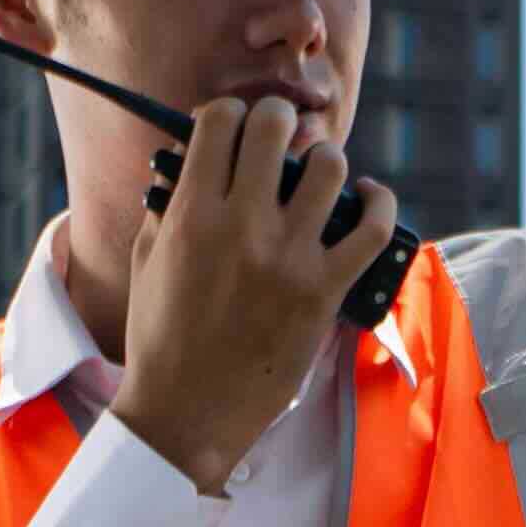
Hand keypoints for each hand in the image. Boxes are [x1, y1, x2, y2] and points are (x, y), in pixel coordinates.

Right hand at [110, 80, 388, 490]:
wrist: (187, 411)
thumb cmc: (162, 339)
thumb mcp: (148, 261)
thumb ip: (167, 205)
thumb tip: (187, 161)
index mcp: (190, 214)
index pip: (220, 121)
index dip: (230, 114)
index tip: (235, 127)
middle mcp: (242, 227)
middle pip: (275, 128)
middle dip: (278, 121)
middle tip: (280, 139)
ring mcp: (287, 259)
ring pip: (328, 168)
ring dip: (325, 162)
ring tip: (320, 175)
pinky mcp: (324, 291)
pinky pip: (372, 227)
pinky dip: (377, 202)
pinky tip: (367, 196)